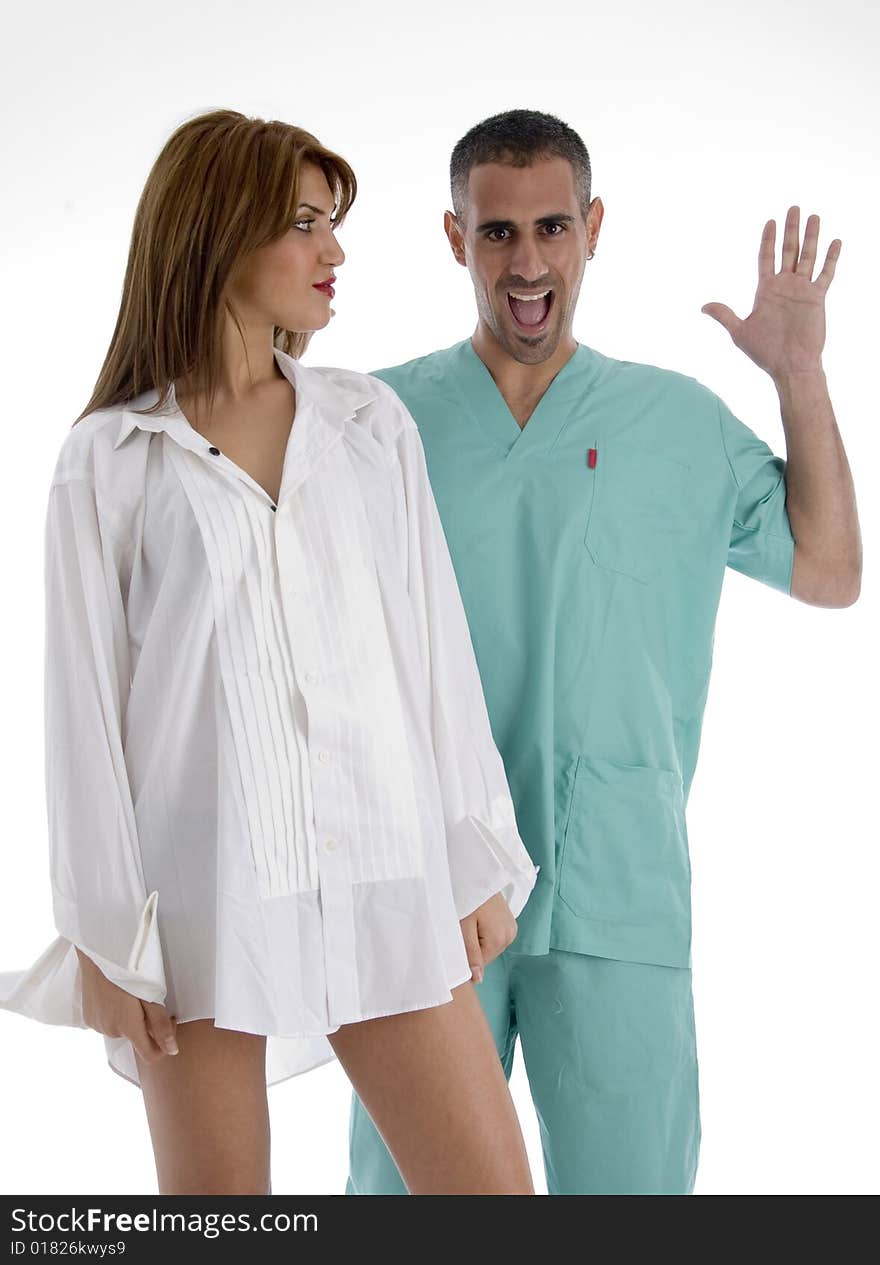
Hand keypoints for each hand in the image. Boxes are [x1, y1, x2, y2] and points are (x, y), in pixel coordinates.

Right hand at [76, 947, 178, 1063]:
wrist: (98, 951)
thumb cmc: (128, 969)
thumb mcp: (150, 993)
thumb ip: (160, 1024)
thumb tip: (172, 1051)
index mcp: (128, 1027)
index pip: (150, 1055)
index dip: (165, 1043)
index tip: (169, 1019)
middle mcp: (110, 1031)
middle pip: (136, 1038)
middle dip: (146, 1023)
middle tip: (150, 997)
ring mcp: (96, 1025)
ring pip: (121, 1029)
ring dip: (129, 1018)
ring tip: (130, 992)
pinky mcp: (87, 1018)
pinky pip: (107, 1022)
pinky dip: (115, 1014)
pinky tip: (116, 994)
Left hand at [459, 891, 517, 983]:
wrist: (476, 872)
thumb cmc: (466, 898)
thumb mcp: (463, 927)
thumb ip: (471, 954)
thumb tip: (478, 979)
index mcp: (499, 940)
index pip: (480, 964)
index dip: (465, 955)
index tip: (457, 938)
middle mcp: (510, 936)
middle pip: (486, 955)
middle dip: (472, 946)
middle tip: (462, 926)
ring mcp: (512, 928)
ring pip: (490, 946)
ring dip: (478, 938)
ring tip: (470, 919)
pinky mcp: (510, 921)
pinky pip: (495, 936)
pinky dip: (484, 931)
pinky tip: (478, 918)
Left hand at [701, 206, 840, 378]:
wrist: (789, 366)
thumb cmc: (765, 352)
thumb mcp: (740, 332)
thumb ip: (724, 315)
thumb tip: (703, 306)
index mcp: (766, 290)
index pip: (766, 257)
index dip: (768, 239)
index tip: (770, 221)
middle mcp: (785, 286)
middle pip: (788, 251)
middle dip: (791, 230)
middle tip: (793, 208)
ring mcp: (802, 291)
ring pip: (808, 257)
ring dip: (811, 237)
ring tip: (814, 216)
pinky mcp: (817, 299)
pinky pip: (825, 274)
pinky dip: (831, 258)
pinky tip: (835, 242)